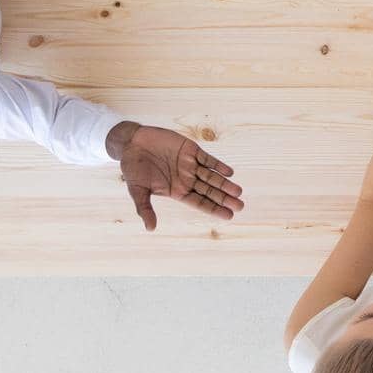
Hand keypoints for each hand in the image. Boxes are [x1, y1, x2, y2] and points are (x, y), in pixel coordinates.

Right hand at [106, 121, 245, 231]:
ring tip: (238, 191)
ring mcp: (190, 164)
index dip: (213, 209)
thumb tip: (150, 229)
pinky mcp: (191, 150)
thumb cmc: (133, 168)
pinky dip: (218, 165)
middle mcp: (187, 179)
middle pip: (210, 191)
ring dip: (224, 183)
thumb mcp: (137, 190)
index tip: (228, 216)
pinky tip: (229, 172)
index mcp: (177, 191)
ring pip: (211, 176)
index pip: (199, 203)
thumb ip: (145, 209)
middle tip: (240, 206)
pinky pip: (207, 158)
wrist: (131, 143)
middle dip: (224, 198)